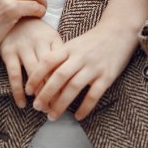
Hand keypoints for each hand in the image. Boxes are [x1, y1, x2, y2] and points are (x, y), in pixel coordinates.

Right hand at [0, 17, 62, 108]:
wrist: (14, 14)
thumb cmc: (37, 31)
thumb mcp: (50, 38)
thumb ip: (60, 55)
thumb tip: (73, 79)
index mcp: (53, 39)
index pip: (63, 65)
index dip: (67, 84)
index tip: (70, 100)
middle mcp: (39, 43)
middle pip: (50, 72)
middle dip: (54, 93)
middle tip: (57, 110)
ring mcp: (23, 47)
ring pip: (34, 75)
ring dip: (38, 94)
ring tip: (42, 109)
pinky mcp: (8, 51)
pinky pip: (14, 75)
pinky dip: (18, 91)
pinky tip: (22, 104)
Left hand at [25, 19, 139, 121]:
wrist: (119, 31)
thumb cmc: (93, 40)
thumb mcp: (74, 44)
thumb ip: (61, 58)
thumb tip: (43, 78)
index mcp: (69, 48)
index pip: (48, 62)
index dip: (36, 76)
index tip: (27, 90)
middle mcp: (80, 57)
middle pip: (58, 77)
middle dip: (46, 94)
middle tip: (37, 107)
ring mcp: (94, 66)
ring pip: (74, 87)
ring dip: (61, 104)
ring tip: (52, 116)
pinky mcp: (107, 76)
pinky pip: (94, 94)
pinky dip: (85, 107)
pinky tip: (77, 116)